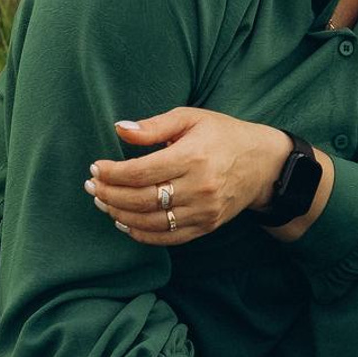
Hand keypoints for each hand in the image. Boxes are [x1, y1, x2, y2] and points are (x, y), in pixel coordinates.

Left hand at [85, 109, 293, 245]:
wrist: (265, 164)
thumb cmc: (224, 135)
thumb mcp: (192, 118)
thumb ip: (155, 125)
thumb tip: (120, 129)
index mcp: (193, 156)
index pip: (140, 172)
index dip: (111, 173)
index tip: (95, 168)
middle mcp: (199, 186)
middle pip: (140, 199)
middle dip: (109, 194)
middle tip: (92, 187)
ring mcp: (204, 210)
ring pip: (150, 221)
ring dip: (119, 214)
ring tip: (103, 202)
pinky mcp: (207, 225)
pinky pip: (167, 237)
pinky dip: (140, 233)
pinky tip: (124, 221)